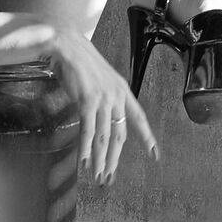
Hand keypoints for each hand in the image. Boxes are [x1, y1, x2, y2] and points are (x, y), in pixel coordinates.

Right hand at [45, 26, 157, 183]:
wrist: (66, 45)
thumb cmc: (79, 62)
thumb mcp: (99, 80)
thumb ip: (103, 97)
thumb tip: (98, 115)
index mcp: (122, 90)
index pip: (139, 117)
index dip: (147, 137)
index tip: (154, 155)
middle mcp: (117, 96)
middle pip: (120, 135)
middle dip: (114, 159)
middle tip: (109, 177)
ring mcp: (103, 99)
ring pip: (105, 137)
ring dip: (100, 160)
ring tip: (97, 175)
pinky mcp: (87, 101)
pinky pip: (88, 131)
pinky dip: (86, 149)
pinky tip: (84, 162)